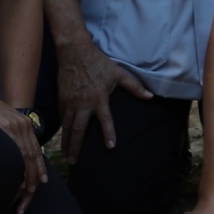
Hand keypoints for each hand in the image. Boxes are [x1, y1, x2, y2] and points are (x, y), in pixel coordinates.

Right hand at [0, 90, 45, 213]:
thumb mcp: (1, 123)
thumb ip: (9, 134)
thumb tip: (10, 150)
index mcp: (25, 124)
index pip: (36, 150)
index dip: (40, 167)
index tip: (42, 181)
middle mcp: (24, 125)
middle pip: (34, 156)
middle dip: (35, 176)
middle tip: (33, 193)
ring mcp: (16, 126)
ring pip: (27, 156)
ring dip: (28, 176)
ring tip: (27, 191)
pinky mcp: (6, 128)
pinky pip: (16, 151)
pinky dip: (19, 166)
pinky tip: (18, 178)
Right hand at [56, 38, 151, 161]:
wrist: (75, 52)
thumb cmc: (99, 63)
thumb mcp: (119, 73)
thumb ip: (134, 86)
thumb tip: (151, 96)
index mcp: (99, 98)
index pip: (105, 120)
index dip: (109, 133)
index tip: (111, 147)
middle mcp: (83, 103)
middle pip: (78, 129)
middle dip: (76, 147)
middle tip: (73, 161)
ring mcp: (70, 102)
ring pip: (67, 126)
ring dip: (66, 141)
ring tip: (66, 154)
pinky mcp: (62, 99)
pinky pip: (62, 117)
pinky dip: (63, 128)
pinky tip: (64, 137)